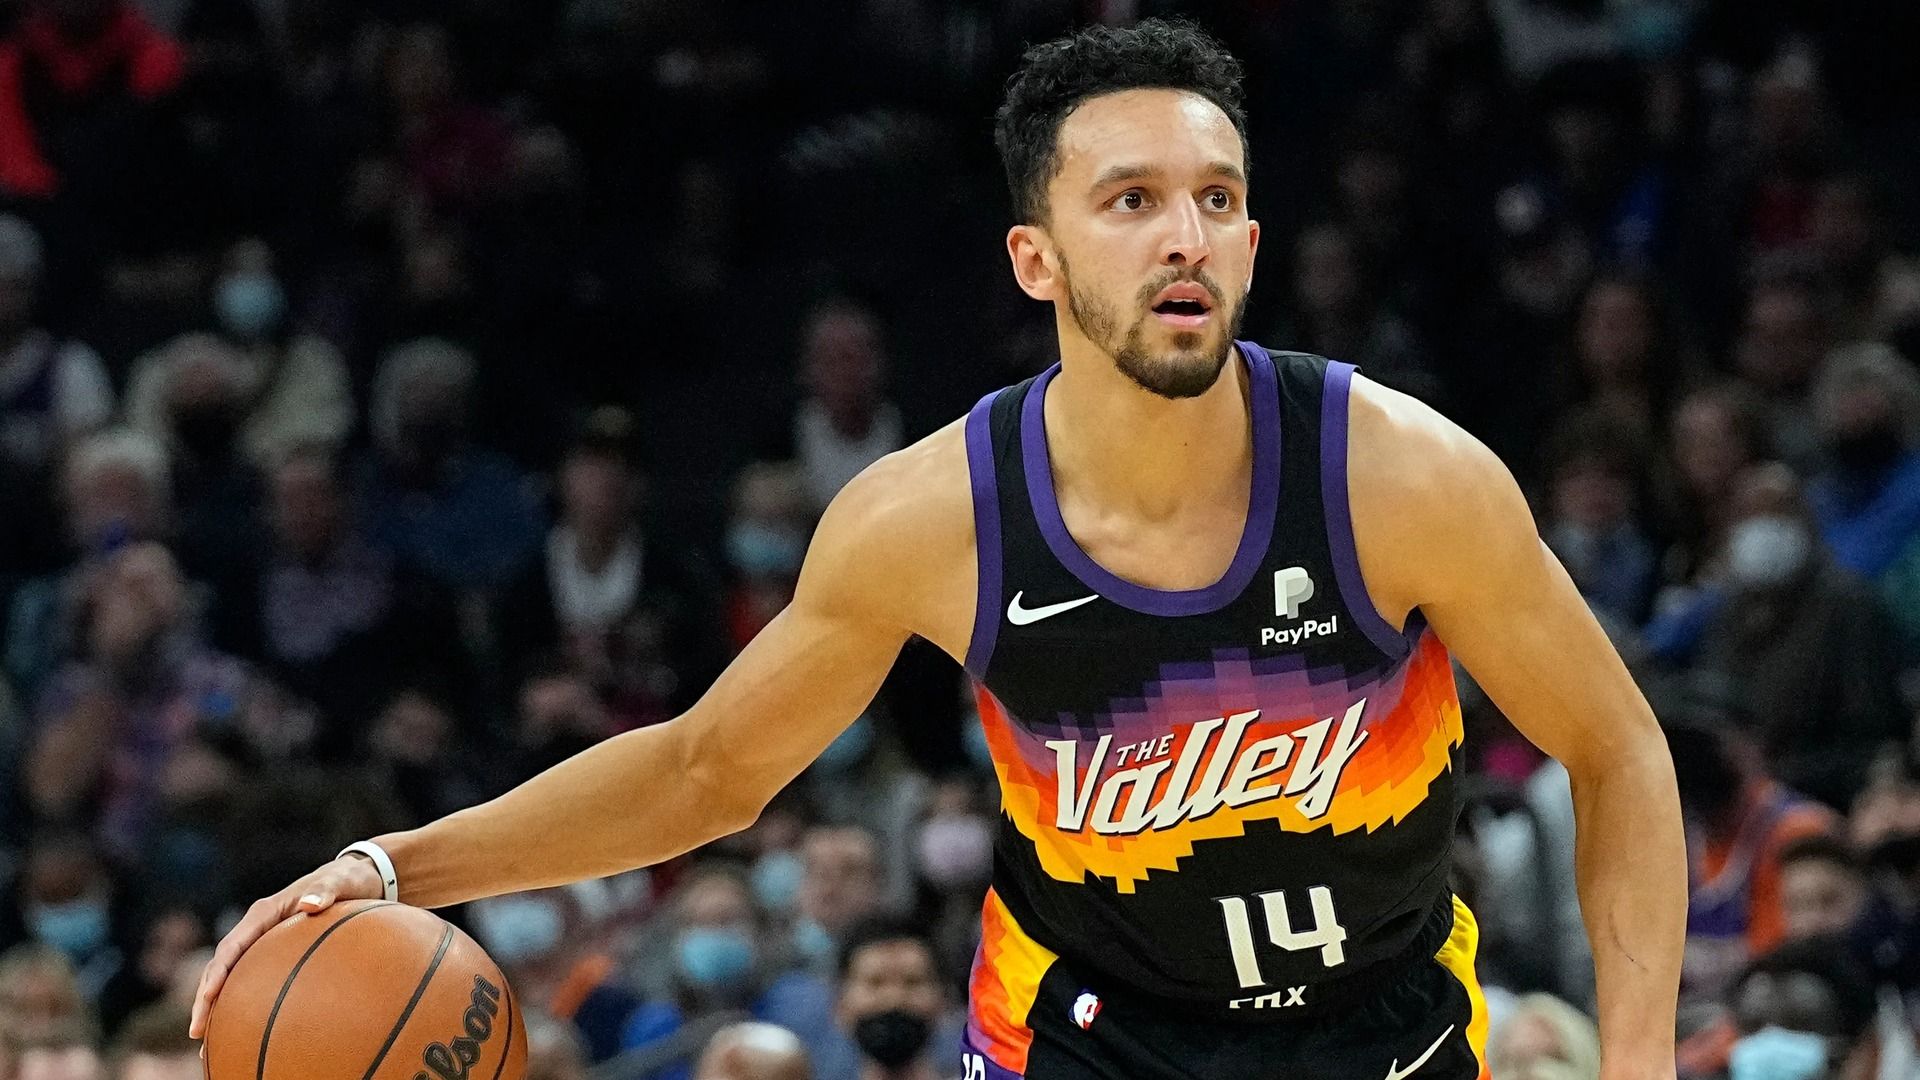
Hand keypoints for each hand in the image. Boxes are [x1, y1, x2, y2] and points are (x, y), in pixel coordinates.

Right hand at [188, 854, 386, 1038]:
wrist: (360, 877)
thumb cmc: (348, 879)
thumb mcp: (340, 881)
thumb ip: (327, 891)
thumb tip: (310, 904)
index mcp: (265, 913)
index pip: (232, 945)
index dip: (217, 972)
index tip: (208, 997)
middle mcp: (257, 928)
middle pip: (221, 966)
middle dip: (205, 999)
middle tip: (196, 1033)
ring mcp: (263, 941)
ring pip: (231, 977)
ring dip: (216, 1007)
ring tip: (207, 1042)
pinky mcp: (274, 953)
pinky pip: (253, 980)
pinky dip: (243, 1003)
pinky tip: (244, 1031)